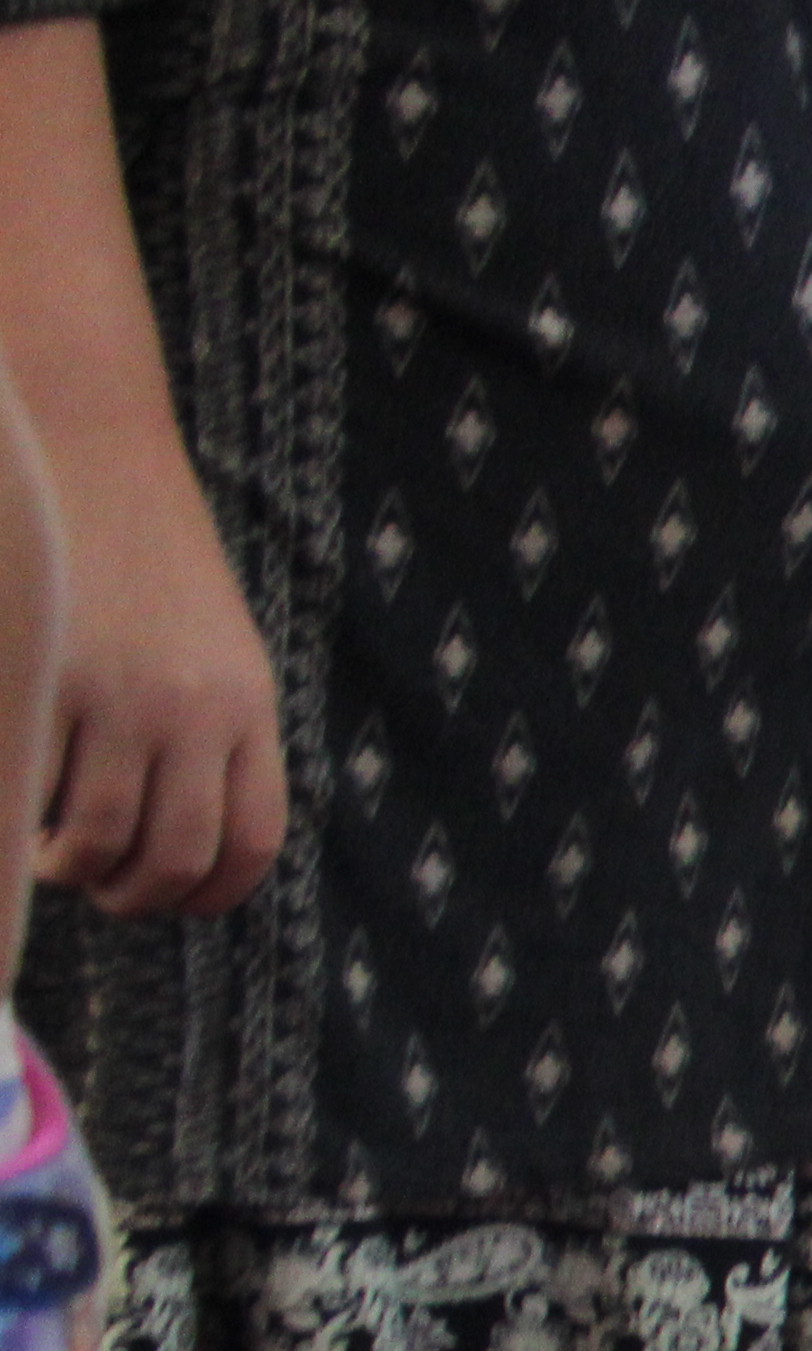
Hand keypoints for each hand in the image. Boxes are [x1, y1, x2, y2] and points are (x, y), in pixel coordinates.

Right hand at [35, 459, 282, 922]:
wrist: (90, 450)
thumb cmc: (146, 555)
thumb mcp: (215, 646)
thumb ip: (215, 732)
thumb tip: (188, 838)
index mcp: (247, 704)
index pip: (250, 842)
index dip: (211, 894)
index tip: (176, 901)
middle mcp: (190, 709)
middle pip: (175, 857)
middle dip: (136, 895)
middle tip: (102, 888)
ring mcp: (112, 695)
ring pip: (98, 838)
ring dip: (73, 869)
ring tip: (56, 855)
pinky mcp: (42, 677)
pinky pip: (33, 787)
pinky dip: (23, 818)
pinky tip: (19, 806)